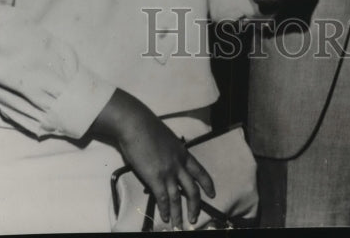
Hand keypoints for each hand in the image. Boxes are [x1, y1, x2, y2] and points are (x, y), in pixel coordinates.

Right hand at [91, 89, 214, 227]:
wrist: (136, 124)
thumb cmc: (147, 128)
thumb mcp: (166, 139)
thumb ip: (169, 153)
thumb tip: (164, 162)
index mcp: (183, 152)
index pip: (200, 171)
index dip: (207, 184)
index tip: (212, 194)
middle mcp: (179, 164)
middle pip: (192, 189)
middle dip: (195, 206)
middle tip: (194, 218)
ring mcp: (168, 172)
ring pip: (178, 198)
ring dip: (179, 214)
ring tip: (179, 225)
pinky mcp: (155, 177)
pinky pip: (163, 198)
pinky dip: (165, 210)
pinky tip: (165, 218)